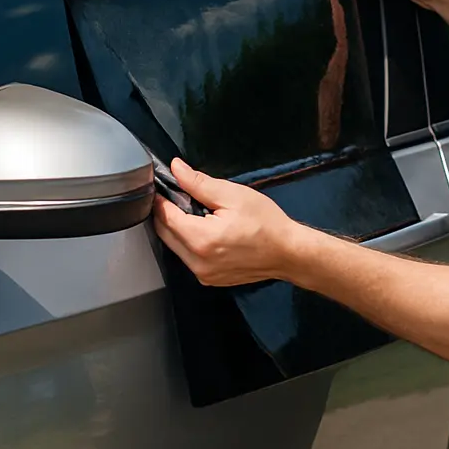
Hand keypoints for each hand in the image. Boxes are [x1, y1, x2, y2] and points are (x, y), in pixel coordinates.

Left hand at [150, 159, 311, 286]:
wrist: (288, 252)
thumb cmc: (266, 223)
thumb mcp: (233, 195)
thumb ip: (198, 183)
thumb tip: (176, 169)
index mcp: (201, 240)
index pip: (165, 217)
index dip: (161, 199)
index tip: (162, 187)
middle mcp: (197, 262)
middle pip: (165, 234)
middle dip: (167, 214)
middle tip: (178, 196)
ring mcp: (203, 274)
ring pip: (175, 247)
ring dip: (177, 229)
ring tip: (195, 213)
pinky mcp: (209, 279)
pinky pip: (188, 258)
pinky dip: (189, 242)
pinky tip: (205, 230)